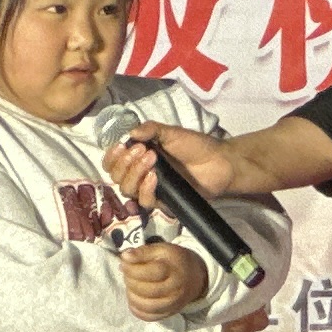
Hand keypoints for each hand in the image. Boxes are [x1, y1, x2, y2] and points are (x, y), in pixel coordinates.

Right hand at [118, 125, 233, 206]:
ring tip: (152, 159)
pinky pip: (146, 201)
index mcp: (139, 158)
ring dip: (135, 174)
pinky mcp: (164, 201)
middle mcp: (141, 174)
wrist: (219, 162)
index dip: (112, 157)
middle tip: (142, 150)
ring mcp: (151, 189)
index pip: (113, 163)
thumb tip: (130, 132)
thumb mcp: (172, 133)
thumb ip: (151, 130)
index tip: (120, 146)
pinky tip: (154, 177)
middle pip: (117, 178)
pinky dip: (146, 189)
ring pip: (128, 190)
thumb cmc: (196, 146)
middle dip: (125, 164)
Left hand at [122, 242, 210, 318]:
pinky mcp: (168, 314)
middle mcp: (176, 290)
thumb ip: (143, 252)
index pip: (151, 273)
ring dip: (131, 296)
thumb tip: (125, 257)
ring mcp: (173, 304)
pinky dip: (136, 309)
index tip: (124, 263)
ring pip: (146, 306)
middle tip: (127, 274)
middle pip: (147, 290)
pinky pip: (148, 317)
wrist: (194, 276)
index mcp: (175, 270)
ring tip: (130, 286)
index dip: (132, 269)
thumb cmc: (174, 261)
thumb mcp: (162, 250)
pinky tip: (134, 298)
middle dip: (130, 281)